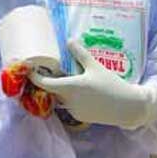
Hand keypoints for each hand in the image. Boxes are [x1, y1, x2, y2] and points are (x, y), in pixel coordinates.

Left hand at [30, 40, 156, 128]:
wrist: (127, 107)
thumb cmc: (112, 85)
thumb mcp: (96, 67)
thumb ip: (80, 54)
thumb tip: (69, 40)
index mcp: (70, 87)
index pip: (44, 83)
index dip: (34, 77)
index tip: (29, 70)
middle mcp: (68, 101)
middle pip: (53, 90)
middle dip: (53, 81)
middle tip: (56, 71)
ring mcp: (73, 111)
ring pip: (62, 98)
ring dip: (64, 90)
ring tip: (77, 80)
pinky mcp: (80, 117)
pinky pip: (71, 105)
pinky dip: (73, 98)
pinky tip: (86, 93)